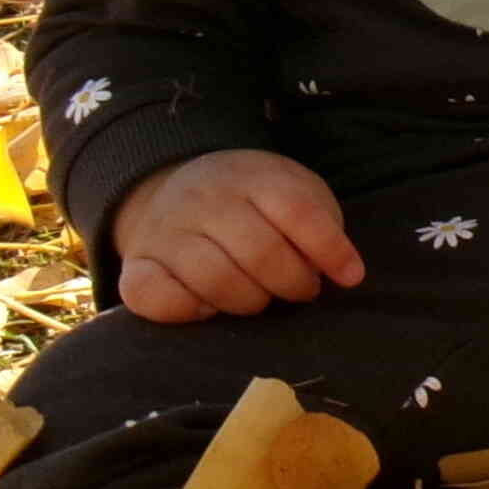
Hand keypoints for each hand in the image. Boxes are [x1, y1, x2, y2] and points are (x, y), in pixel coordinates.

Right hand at [113, 149, 364, 323]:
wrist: (175, 186)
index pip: (297, 212)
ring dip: (249, 301)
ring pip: (215, 279)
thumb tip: (340, 273)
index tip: (351, 277)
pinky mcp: (137, 264)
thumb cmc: (253, 202)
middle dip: (292, 283)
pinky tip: (207, 308)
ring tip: (260, 297)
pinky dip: (187, 311)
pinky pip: (155, 298)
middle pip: (260, 252)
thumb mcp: (293, 191)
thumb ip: (317, 224)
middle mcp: (205, 200)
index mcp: (252, 177)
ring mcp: (167, 231)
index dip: (330, 249)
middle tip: (300, 290)